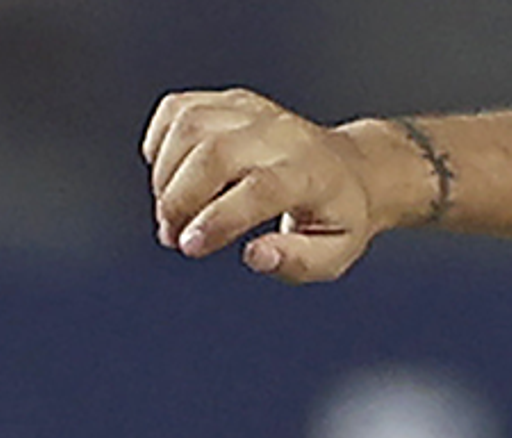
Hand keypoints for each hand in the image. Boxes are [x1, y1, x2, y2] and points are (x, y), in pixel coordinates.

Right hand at [144, 89, 380, 280]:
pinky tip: (167, 174)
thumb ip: (297, 262)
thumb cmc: (338, 217)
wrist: (351, 169)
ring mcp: (253, 112)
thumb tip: (255, 256)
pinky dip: (160, 141)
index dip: (216, 219)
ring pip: (189, 126)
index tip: (189, 246)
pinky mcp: (230, 102)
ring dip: (164, 175)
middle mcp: (279, 135)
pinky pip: (179, 109)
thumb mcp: (334, 255)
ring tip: (169, 213)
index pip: (257, 189)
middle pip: (214, 153)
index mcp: (309, 174)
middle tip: (172, 237)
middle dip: (179, 200)